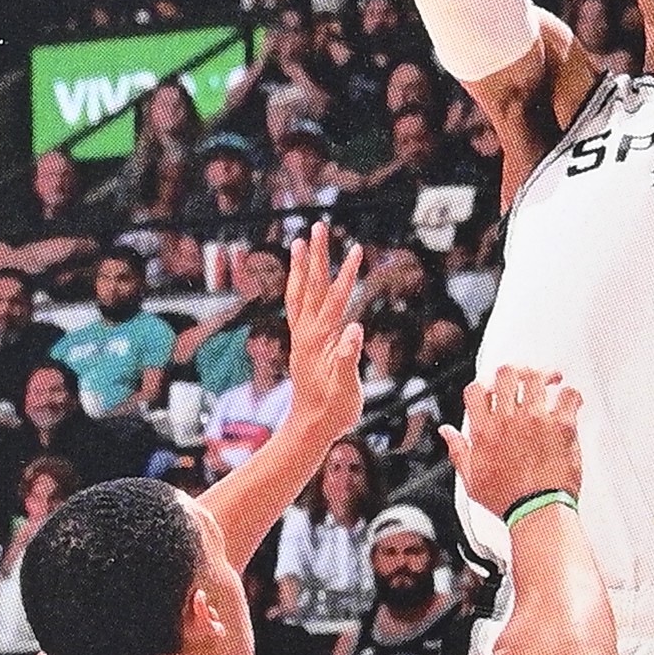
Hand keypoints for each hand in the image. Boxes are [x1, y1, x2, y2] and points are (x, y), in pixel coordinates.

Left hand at [284, 221, 362, 435]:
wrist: (309, 427)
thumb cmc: (332, 410)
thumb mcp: (345, 387)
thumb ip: (348, 358)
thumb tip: (355, 329)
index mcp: (319, 339)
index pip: (336, 298)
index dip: (347, 273)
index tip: (357, 249)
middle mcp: (306, 333)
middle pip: (312, 285)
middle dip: (317, 255)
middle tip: (319, 226)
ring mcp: (301, 337)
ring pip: (299, 293)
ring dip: (301, 266)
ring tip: (299, 242)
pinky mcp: (301, 343)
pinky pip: (296, 307)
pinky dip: (298, 287)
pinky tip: (300, 280)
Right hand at [443, 365, 583, 519]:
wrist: (538, 512)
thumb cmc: (508, 500)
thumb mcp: (472, 480)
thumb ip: (458, 450)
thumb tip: (447, 432)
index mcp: (484, 431)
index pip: (476, 389)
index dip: (485, 384)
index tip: (495, 389)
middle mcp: (508, 420)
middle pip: (506, 373)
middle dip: (515, 372)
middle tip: (525, 378)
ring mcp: (535, 420)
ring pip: (536, 377)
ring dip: (544, 375)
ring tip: (551, 380)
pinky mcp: (561, 426)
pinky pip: (569, 395)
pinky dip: (571, 394)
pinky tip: (570, 401)